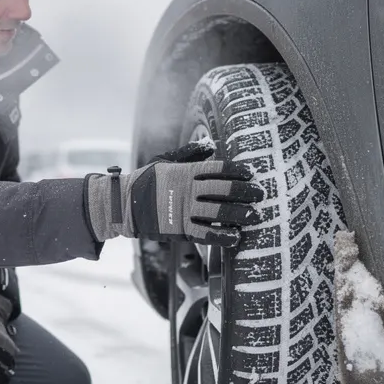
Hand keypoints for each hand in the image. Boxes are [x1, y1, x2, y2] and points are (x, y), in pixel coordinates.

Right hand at [85, 141, 263, 246]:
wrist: (124, 204)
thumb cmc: (146, 180)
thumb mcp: (165, 160)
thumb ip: (188, 154)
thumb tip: (210, 146)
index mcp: (186, 172)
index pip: (218, 169)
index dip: (237, 171)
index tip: (250, 173)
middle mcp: (188, 190)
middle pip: (224, 190)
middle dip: (245, 192)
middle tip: (260, 194)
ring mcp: (185, 211)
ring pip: (219, 213)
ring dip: (239, 214)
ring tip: (254, 215)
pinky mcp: (180, 230)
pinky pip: (206, 234)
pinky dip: (222, 236)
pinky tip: (235, 237)